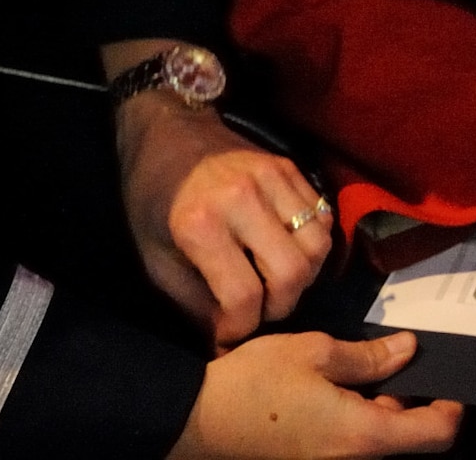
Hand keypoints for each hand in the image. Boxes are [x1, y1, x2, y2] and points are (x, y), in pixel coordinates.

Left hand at [116, 90, 333, 345]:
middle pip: (291, 273)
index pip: (243, 296)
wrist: (167, 131)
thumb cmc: (152, 199)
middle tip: (261, 310)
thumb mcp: (155, 259)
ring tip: (276, 281)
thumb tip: (225, 345)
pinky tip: (287, 250)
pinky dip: (313, 244)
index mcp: (199, 223)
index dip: (240, 328)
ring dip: (303, 276)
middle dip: (280, 307)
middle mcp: (241, 197)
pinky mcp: (289, 166)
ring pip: (317, 246)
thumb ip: (192, 305)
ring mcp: (271, 176)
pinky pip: (323, 217)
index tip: (230, 332)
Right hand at [169, 331, 461, 459]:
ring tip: (370, 369)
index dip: (452, 407)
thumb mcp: (313, 353)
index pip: (435, 434)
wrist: (199, 421)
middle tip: (404, 360)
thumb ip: (366, 356)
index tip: (451, 378)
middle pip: (409, 440)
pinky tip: (343, 389)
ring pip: (382, 443)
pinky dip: (362, 420)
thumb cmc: (255, 384)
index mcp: (363, 435)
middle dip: (414, 402)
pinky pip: (355, 446)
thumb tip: (408, 350)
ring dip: (386, 410)